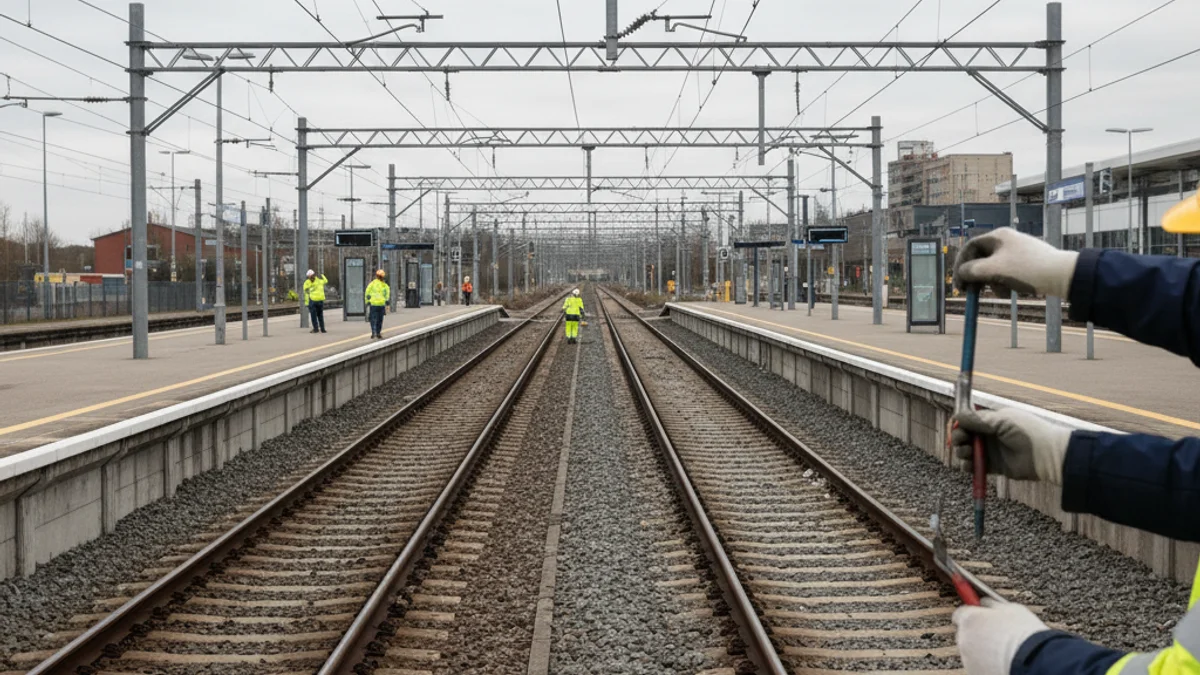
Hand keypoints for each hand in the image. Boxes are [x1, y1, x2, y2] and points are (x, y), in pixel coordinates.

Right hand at [951, 408, 1071, 483]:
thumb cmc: (1026, 432)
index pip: (968, 420)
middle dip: (958, 438)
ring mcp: (991, 451)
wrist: (1046, 455)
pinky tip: (969, 465)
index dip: (959, 424)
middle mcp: (989, 435)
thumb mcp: (1001, 421)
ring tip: (967, 453)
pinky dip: (968, 466)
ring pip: (967, 451)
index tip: (956, 427)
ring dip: (962, 452)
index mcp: (992, 420)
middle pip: (964, 436)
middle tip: (961, 441)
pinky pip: (975, 467)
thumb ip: (978, 420)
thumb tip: (957, 416)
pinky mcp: (994, 467)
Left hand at [953, 599, 1048, 674]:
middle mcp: (964, 639)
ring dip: (982, 649)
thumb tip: (986, 602)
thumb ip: (992, 605)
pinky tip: (1002, 661)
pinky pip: (978, 665)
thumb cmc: (1024, 634)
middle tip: (996, 635)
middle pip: (966, 633)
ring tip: (1003, 650)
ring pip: (972, 651)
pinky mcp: (974, 671)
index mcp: (970, 620)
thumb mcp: (1010, 608)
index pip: (960, 614)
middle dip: (978, 633)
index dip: (972, 614)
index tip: (979, 615)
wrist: (1032, 662)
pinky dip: (987, 663)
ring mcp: (968, 658)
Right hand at [954, 227, 1078, 297]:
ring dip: (991, 283)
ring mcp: (1017, 252)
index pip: (970, 248)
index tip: (959, 283)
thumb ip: (973, 270)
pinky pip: (1007, 273)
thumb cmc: (1028, 269)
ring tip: (1000, 292)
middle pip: (981, 259)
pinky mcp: (1026, 264)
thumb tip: (961, 273)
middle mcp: (1006, 241)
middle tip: (972, 293)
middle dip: (977, 277)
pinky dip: (1004, 283)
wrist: (1063, 275)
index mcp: (998, 236)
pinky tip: (1011, 292)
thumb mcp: (995, 270)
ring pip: (993, 268)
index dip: (961, 266)